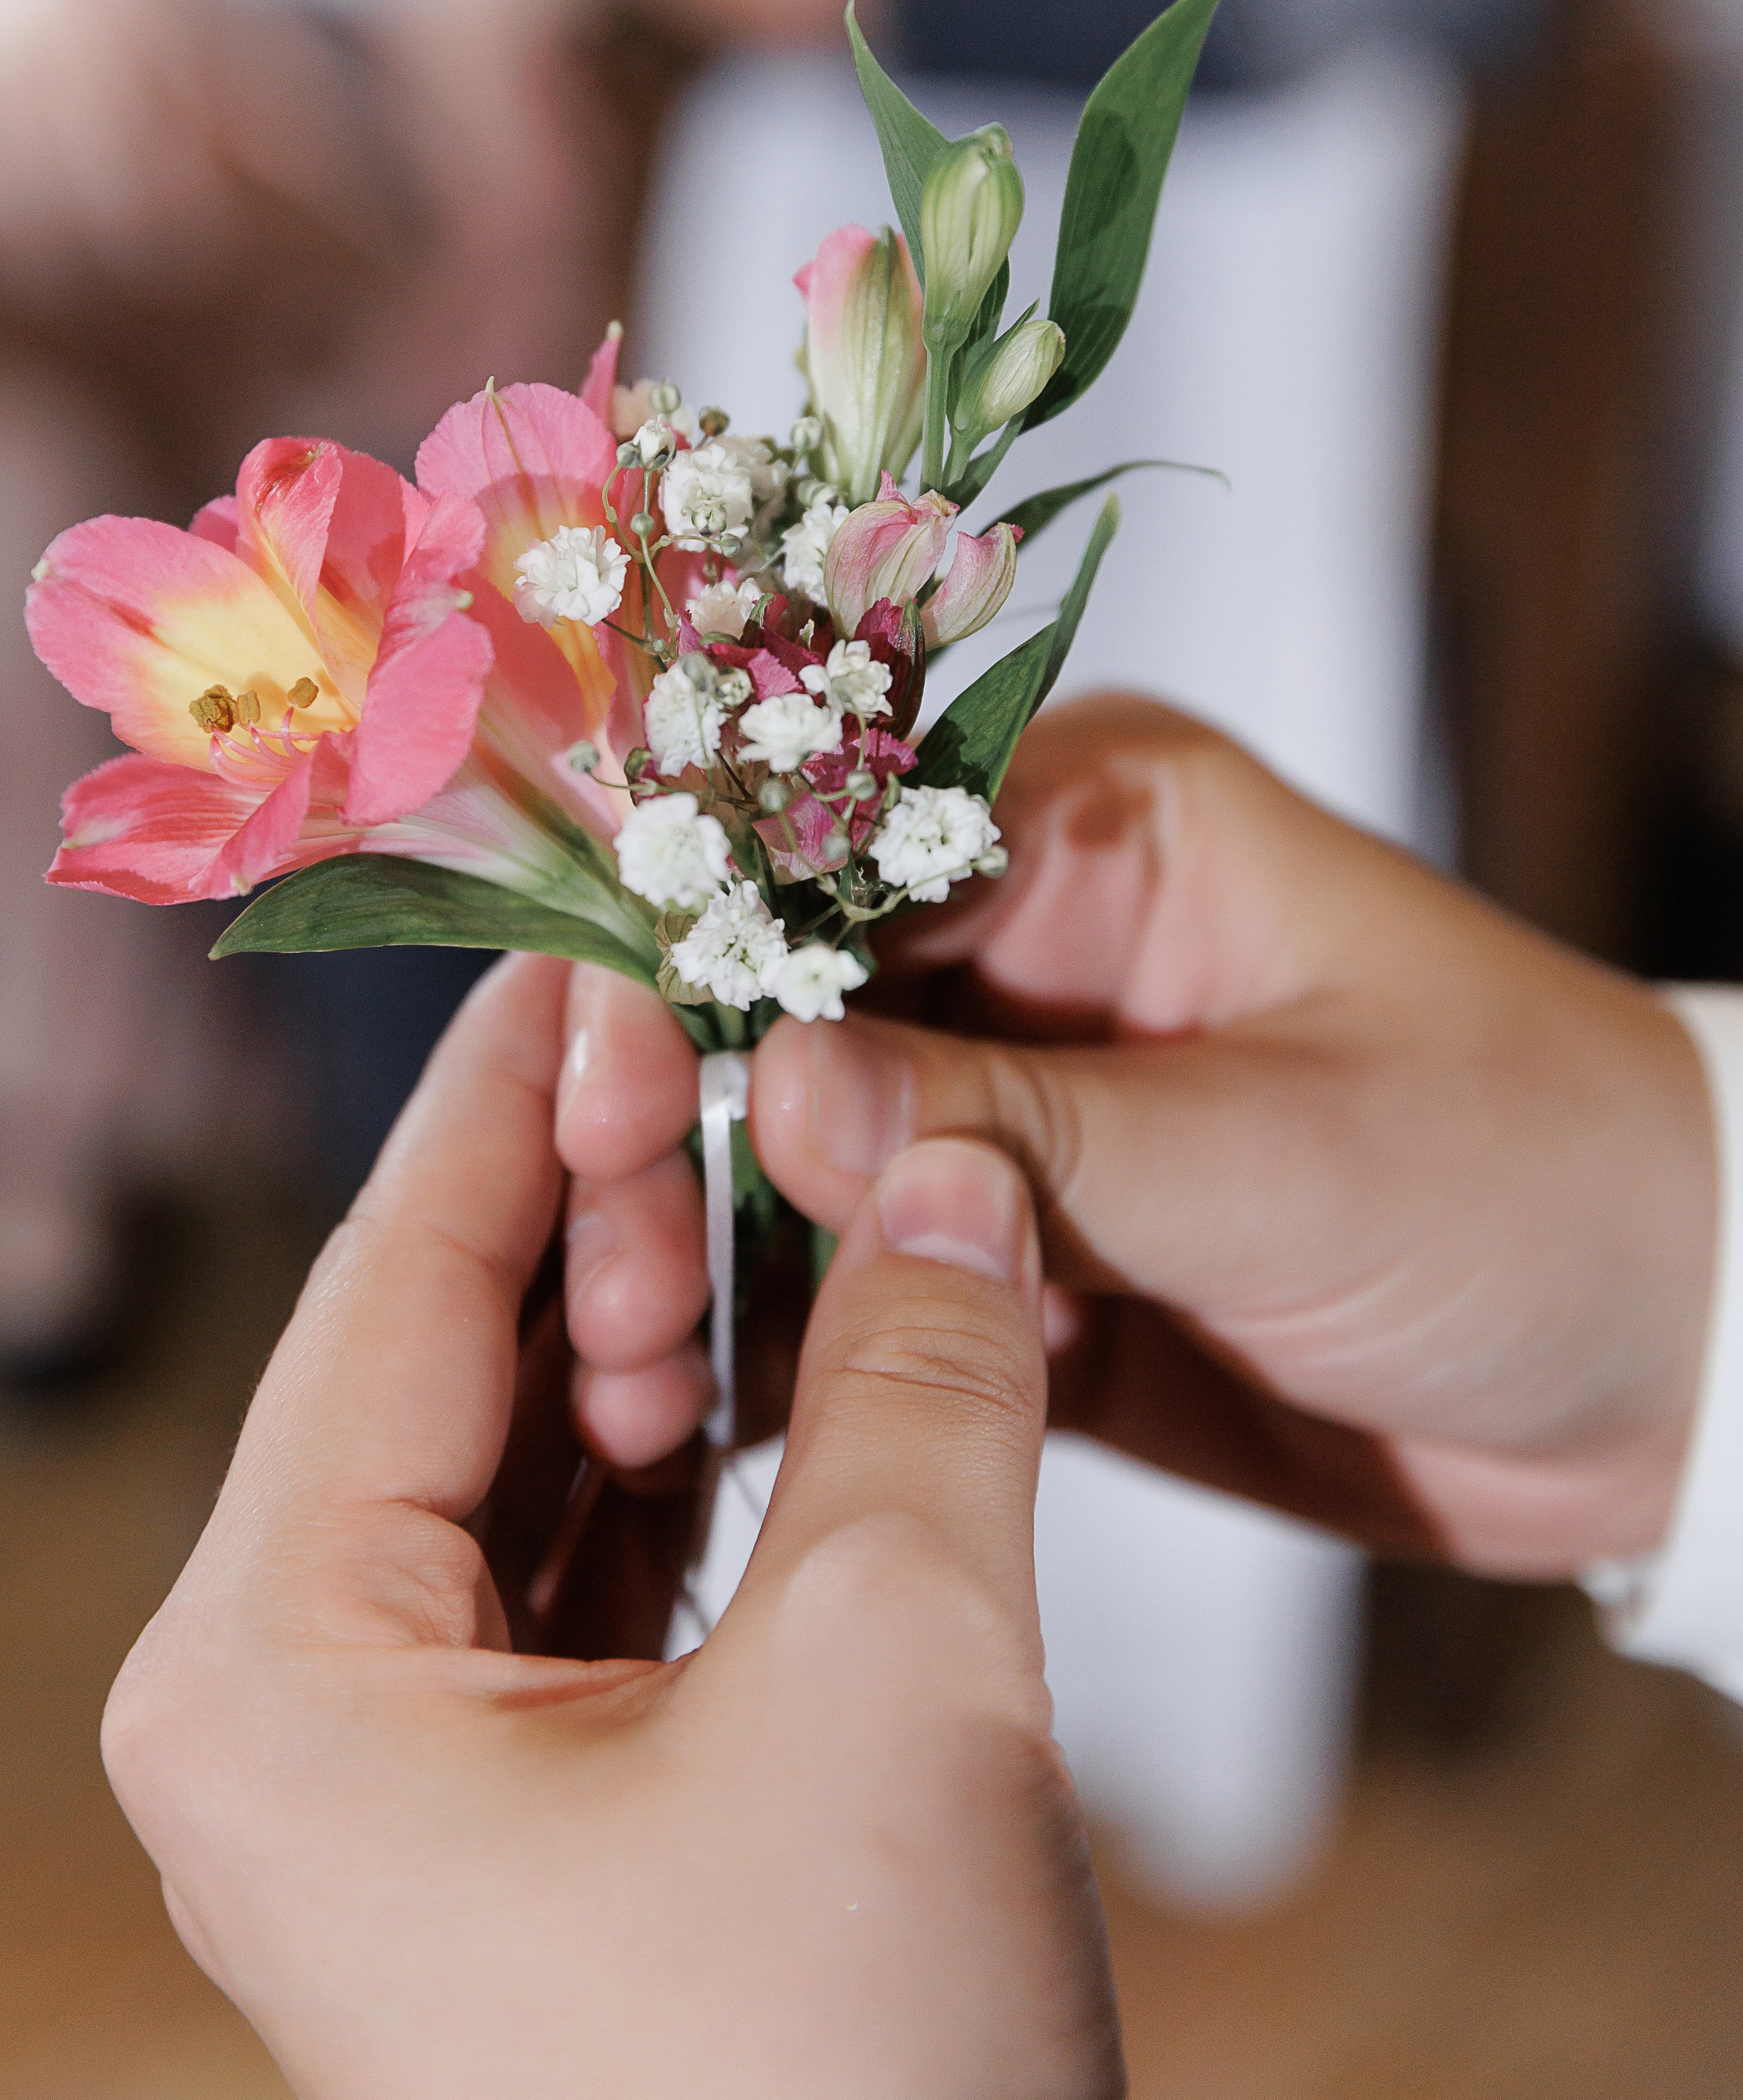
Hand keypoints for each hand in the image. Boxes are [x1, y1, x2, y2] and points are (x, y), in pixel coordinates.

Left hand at [104, 952, 1119, 2099]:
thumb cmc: (831, 2089)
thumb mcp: (900, 1677)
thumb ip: (925, 1379)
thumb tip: (962, 1171)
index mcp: (275, 1667)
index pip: (395, 1283)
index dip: (516, 1090)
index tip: (601, 935)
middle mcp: (295, 1708)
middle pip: (450, 1353)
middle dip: (603, 1192)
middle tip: (728, 1028)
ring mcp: (405, 1776)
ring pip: (527, 1451)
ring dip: (662, 1311)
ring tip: (784, 1165)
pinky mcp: (528, 1820)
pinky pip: (587, 1563)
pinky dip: (699, 1448)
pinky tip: (801, 1343)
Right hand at [556, 698, 1716, 1578]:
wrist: (1663, 1372)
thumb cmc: (1530, 1185)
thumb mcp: (1281, 1148)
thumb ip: (1029, 1125)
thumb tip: (775, 1084)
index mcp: (1100, 825)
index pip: (838, 844)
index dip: (710, 951)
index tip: (602, 1077)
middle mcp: (1031, 945)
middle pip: (786, 1000)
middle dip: (684, 1119)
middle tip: (601, 1253)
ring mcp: (1016, 1106)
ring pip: (801, 1150)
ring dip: (714, 1241)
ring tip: (626, 1356)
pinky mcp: (1021, 1255)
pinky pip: (866, 1279)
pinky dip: (790, 1339)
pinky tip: (697, 1413)